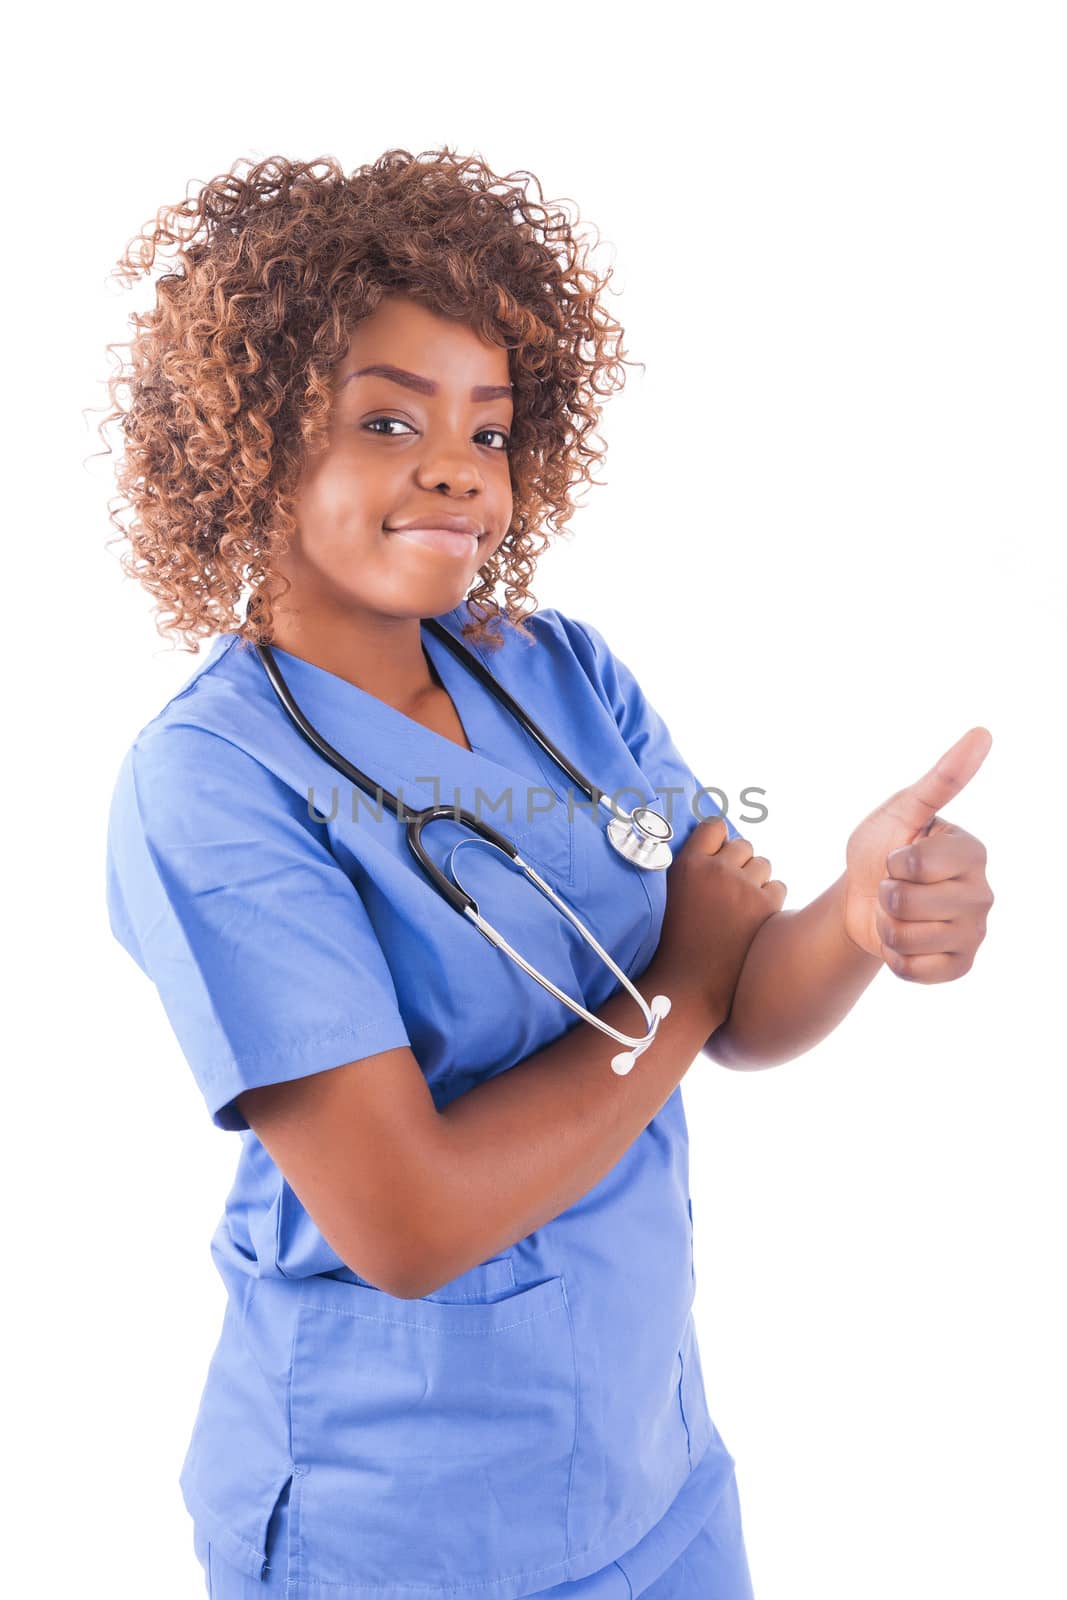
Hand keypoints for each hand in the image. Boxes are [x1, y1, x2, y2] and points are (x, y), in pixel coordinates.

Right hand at [652, 816, 786, 1024]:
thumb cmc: (674, 944)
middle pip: (743, 845)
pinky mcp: (765, 907)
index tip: (719, 855)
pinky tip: (754, 918)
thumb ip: (689, 869)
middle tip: (730, 889)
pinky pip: (779, 887)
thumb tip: (715, 849)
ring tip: (741, 905)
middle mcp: (716, 870)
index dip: (720, 840)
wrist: (689, 986)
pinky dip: (770, 899)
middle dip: (739, 863)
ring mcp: (743, 888)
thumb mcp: (670, 896)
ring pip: (763, 864)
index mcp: (688, 864)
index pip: (715, 827)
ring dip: (756, 879)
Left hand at [842, 727, 993, 980]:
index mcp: (972, 851)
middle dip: (883, 894)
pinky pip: (914, 970)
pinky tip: (902, 941)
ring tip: (896, 912)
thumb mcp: (903, 809)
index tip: (898, 855)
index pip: (916, 863)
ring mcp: (975, 932)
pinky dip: (894, 957)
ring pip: (907, 937)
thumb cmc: (883, 847)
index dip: (892, 862)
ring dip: (886, 925)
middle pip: (907, 902)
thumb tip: (983, 733)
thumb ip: (942, 779)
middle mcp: (983, 892)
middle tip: (893, 887)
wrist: (862, 898)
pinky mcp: (960, 965)